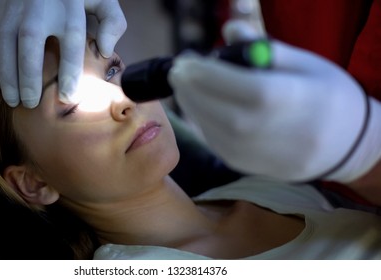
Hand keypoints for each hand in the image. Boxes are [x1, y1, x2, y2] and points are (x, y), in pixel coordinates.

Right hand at [0, 0, 126, 107]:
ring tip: (13, 100)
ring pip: (6, 40)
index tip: (68, 97)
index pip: (71, 41)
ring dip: (7, 73)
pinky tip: (0, 83)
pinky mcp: (2, 8)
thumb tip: (105, 51)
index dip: (69, 72)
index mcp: (70, 5)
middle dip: (29, 76)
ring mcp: (18, 5)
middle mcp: (41, 4)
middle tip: (31, 103)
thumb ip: (112, 21)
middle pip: (30, 40)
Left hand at [168, 20, 380, 182]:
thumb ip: (263, 47)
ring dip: (191, 107)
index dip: (209, 75)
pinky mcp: (251, 168)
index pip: (246, 90)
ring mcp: (264, 157)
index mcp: (297, 102)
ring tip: (185, 86)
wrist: (345, 144)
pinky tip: (199, 107)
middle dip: (191, 90)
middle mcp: (278, 135)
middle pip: (223, 114)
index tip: (186, 61)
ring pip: (215, 133)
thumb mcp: (304, 63)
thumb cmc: (326, 95)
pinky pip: (218, 145)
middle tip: (179, 71)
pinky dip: (202, 124)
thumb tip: (229, 30)